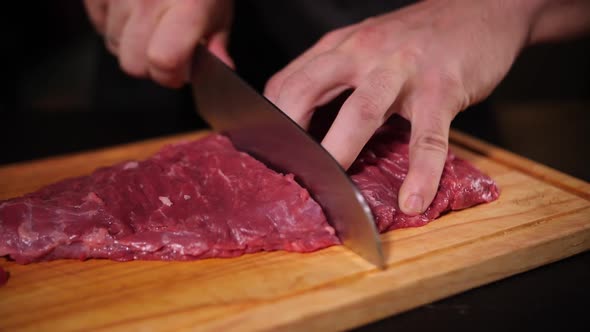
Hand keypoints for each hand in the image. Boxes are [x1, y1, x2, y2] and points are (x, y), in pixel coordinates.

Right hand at [84, 0, 232, 87]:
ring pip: (113, 45)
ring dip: (130, 44)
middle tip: (165, 49)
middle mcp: (148, 0)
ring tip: (150, 24)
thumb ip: (217, 43)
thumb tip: (222, 69)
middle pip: (133, 63)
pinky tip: (132, 11)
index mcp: (185, 9)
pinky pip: (97, 23)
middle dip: (150, 66)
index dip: (171, 75)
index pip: (163, 61)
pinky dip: (112, 24)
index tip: (180, 69)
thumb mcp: (220, 8)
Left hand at [265, 0, 542, 214]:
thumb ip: (334, 74)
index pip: (288, 82)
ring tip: (334, 191)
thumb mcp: (364, 43)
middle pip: (308, 90)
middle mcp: (363, 53)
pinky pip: (428, 136)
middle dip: (288, 135)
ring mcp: (402, 71)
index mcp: (339, 47)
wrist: (480, 9)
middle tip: (282, 176)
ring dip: (341, 151)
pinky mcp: (443, 89)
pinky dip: (422, 171)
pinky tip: (413, 199)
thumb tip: (303, 120)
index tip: (264, 155)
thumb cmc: (416, 37)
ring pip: (362, 112)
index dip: (270, 121)